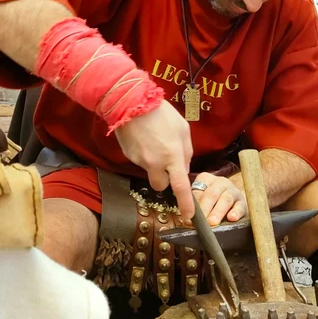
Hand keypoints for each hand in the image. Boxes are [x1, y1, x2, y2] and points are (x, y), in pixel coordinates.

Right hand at [114, 100, 194, 218]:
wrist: (131, 102)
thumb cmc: (161, 113)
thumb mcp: (183, 129)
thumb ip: (186, 152)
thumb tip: (183, 169)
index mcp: (173, 156)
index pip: (180, 187)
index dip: (186, 204)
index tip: (188, 216)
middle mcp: (155, 163)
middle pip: (161, 186)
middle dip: (165, 179)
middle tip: (166, 163)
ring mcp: (139, 161)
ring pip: (150, 171)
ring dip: (154, 162)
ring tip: (153, 140)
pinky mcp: (128, 156)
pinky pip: (140, 161)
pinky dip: (143, 153)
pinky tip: (144, 138)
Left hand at [190, 172, 247, 225]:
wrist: (233, 206)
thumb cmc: (212, 204)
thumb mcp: (201, 202)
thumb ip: (195, 208)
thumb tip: (187, 220)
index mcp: (206, 179)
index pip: (198, 190)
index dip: (193, 204)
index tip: (188, 217)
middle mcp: (220, 182)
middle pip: (211, 194)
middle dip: (205, 208)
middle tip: (201, 221)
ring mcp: (233, 191)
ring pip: (225, 199)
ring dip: (218, 212)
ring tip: (212, 222)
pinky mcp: (243, 202)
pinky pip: (240, 206)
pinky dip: (236, 212)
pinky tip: (231, 218)